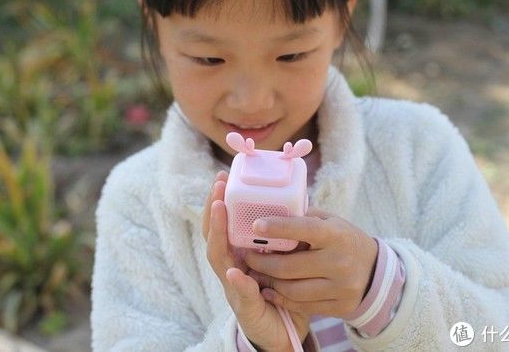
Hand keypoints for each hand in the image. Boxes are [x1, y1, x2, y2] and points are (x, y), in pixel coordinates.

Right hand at [203, 171, 310, 351]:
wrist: (285, 330)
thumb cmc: (282, 290)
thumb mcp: (283, 258)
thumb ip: (282, 238)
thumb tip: (295, 205)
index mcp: (240, 254)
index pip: (224, 224)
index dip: (220, 201)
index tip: (222, 178)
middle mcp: (231, 267)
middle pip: (214, 236)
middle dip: (213, 210)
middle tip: (217, 187)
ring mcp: (234, 287)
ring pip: (219, 259)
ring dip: (218, 234)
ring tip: (220, 210)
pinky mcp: (245, 308)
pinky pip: (240, 293)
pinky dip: (238, 282)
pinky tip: (235, 271)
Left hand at [243, 207, 377, 318]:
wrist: (375, 271)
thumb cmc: (343, 239)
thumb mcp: (330, 222)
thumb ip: (304, 218)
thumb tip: (270, 212)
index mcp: (336, 235)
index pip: (304, 229)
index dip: (278, 227)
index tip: (256, 225)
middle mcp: (340, 261)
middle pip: (289, 266)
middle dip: (262, 261)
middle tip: (247, 256)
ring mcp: (341, 287)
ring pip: (292, 290)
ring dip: (268, 282)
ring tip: (256, 273)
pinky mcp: (340, 306)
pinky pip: (302, 306)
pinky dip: (281, 298)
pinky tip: (269, 290)